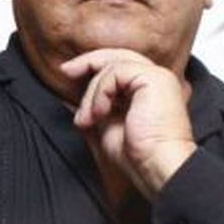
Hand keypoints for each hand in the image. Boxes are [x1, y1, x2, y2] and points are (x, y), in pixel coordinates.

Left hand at [60, 49, 196, 199]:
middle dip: (88, 61)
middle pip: (118, 56)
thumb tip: (72, 97)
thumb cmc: (138, 156)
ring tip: (88, 119)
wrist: (156, 167)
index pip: (120, 66)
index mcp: (149, 90)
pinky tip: (100, 113)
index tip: (69, 73)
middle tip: (66, 71)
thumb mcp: (106, 126)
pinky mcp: (153, 78)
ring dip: (92, 93)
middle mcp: (157, 79)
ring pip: (113, 65)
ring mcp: (157, 77)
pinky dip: (101, 92)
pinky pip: (116, 72)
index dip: (94, 65)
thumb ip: (95, 107)